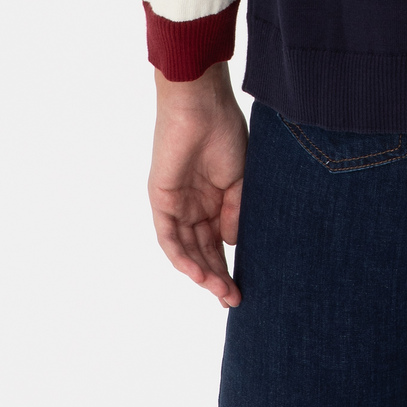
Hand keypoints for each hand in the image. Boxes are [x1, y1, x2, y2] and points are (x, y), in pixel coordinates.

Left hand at [148, 63, 247, 307]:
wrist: (203, 107)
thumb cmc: (226, 133)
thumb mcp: (241, 179)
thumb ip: (236, 213)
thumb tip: (232, 245)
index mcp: (214, 198)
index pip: (219, 241)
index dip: (230, 265)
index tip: (244, 287)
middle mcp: (194, 206)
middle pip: (203, 250)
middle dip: (218, 277)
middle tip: (234, 299)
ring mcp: (176, 205)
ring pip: (187, 249)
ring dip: (204, 273)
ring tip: (223, 292)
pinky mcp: (161, 201)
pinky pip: (169, 238)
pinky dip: (183, 258)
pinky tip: (199, 274)